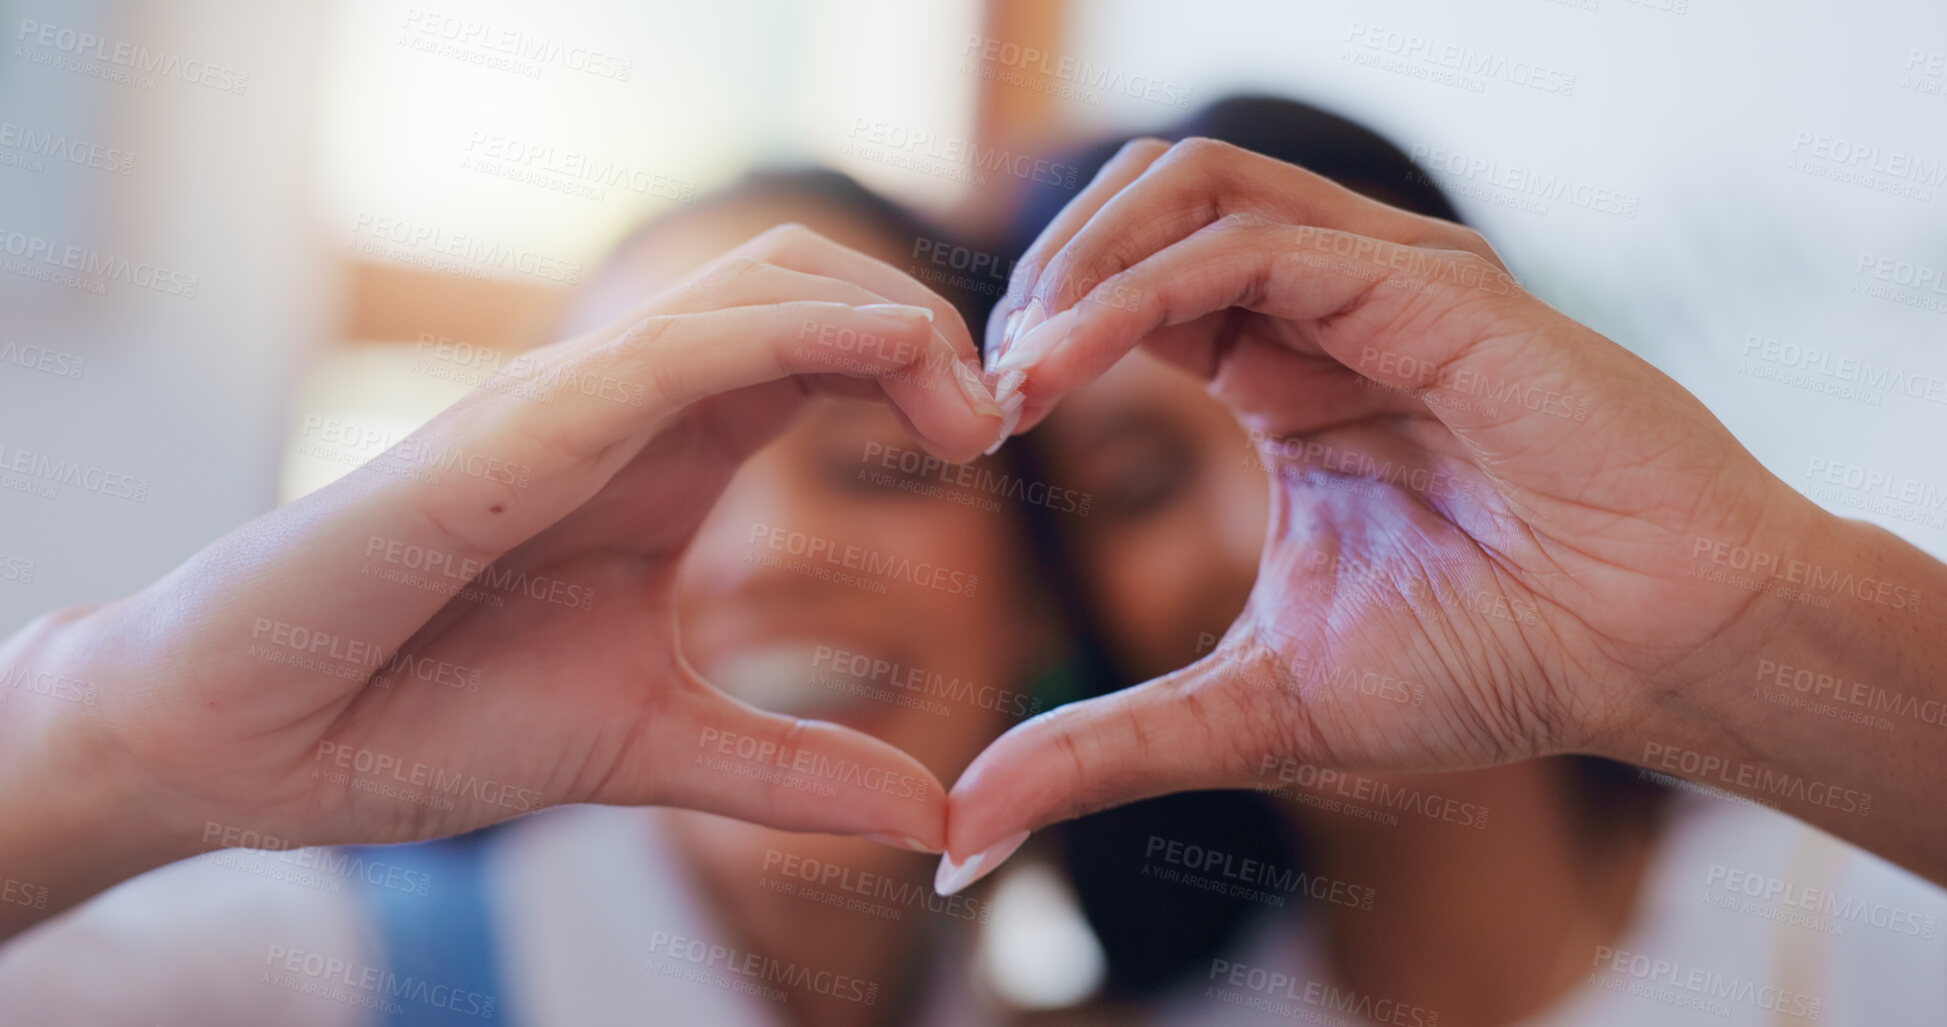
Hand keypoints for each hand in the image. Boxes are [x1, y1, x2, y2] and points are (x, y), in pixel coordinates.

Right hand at [2, 225, 1004, 934]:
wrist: (262, 743)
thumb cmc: (428, 716)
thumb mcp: (657, 745)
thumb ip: (793, 770)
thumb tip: (935, 814)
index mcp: (671, 454)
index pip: (821, 344)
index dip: (926, 369)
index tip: (994, 447)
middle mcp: (631, 404)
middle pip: (809, 277)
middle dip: (930, 326)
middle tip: (994, 426)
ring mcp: (576, 402)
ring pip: (763, 279)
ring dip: (893, 319)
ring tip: (967, 417)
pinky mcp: (524, 428)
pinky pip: (681, 344)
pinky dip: (801, 337)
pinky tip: (881, 379)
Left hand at [938, 138, 1860, 889]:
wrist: (1657, 659)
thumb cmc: (1496, 665)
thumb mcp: (1255, 706)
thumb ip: (1111, 743)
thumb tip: (969, 825)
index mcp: (1290, 372)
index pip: (1134, 286)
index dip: (1041, 332)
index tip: (976, 424)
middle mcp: (1330, 308)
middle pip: (1147, 200)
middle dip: (1040, 273)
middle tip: (984, 383)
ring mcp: (1383, 283)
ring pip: (1193, 187)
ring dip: (1078, 261)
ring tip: (1017, 366)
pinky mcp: (1430, 287)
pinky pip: (1251, 249)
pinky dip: (1140, 293)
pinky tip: (1069, 367)